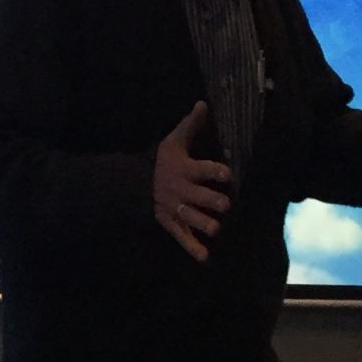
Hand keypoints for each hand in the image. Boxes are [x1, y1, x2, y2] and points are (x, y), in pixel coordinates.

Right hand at [153, 101, 232, 261]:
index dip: (215, 172)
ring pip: (192, 218)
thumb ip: (191, 125)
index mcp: (184, 169)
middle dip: (213, 201)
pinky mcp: (171, 223)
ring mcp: (175, 208)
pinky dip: (192, 248)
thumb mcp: (173, 141)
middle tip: (225, 204)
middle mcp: (180, 190)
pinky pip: (182, 237)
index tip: (227, 174)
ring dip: (205, 224)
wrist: (134, 183)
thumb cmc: (161, 160)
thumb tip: (203, 103)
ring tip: (216, 227)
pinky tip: (205, 257)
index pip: (202, 169)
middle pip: (199, 197)